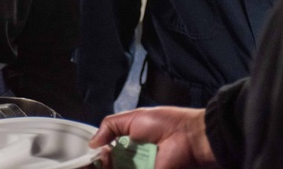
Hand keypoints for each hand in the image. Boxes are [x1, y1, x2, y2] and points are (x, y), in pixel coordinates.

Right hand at [89, 106, 217, 168]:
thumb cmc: (165, 124)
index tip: (94, 155)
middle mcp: (135, 162)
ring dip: (108, 167)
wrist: (189, 136)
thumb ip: (110, 126)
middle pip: (112, 167)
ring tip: (106, 159)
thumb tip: (92, 142)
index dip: (99, 158)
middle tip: (100, 158)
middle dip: (101, 165)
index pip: (109, 157)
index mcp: (131, 146)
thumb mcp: (132, 118)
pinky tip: (113, 165)